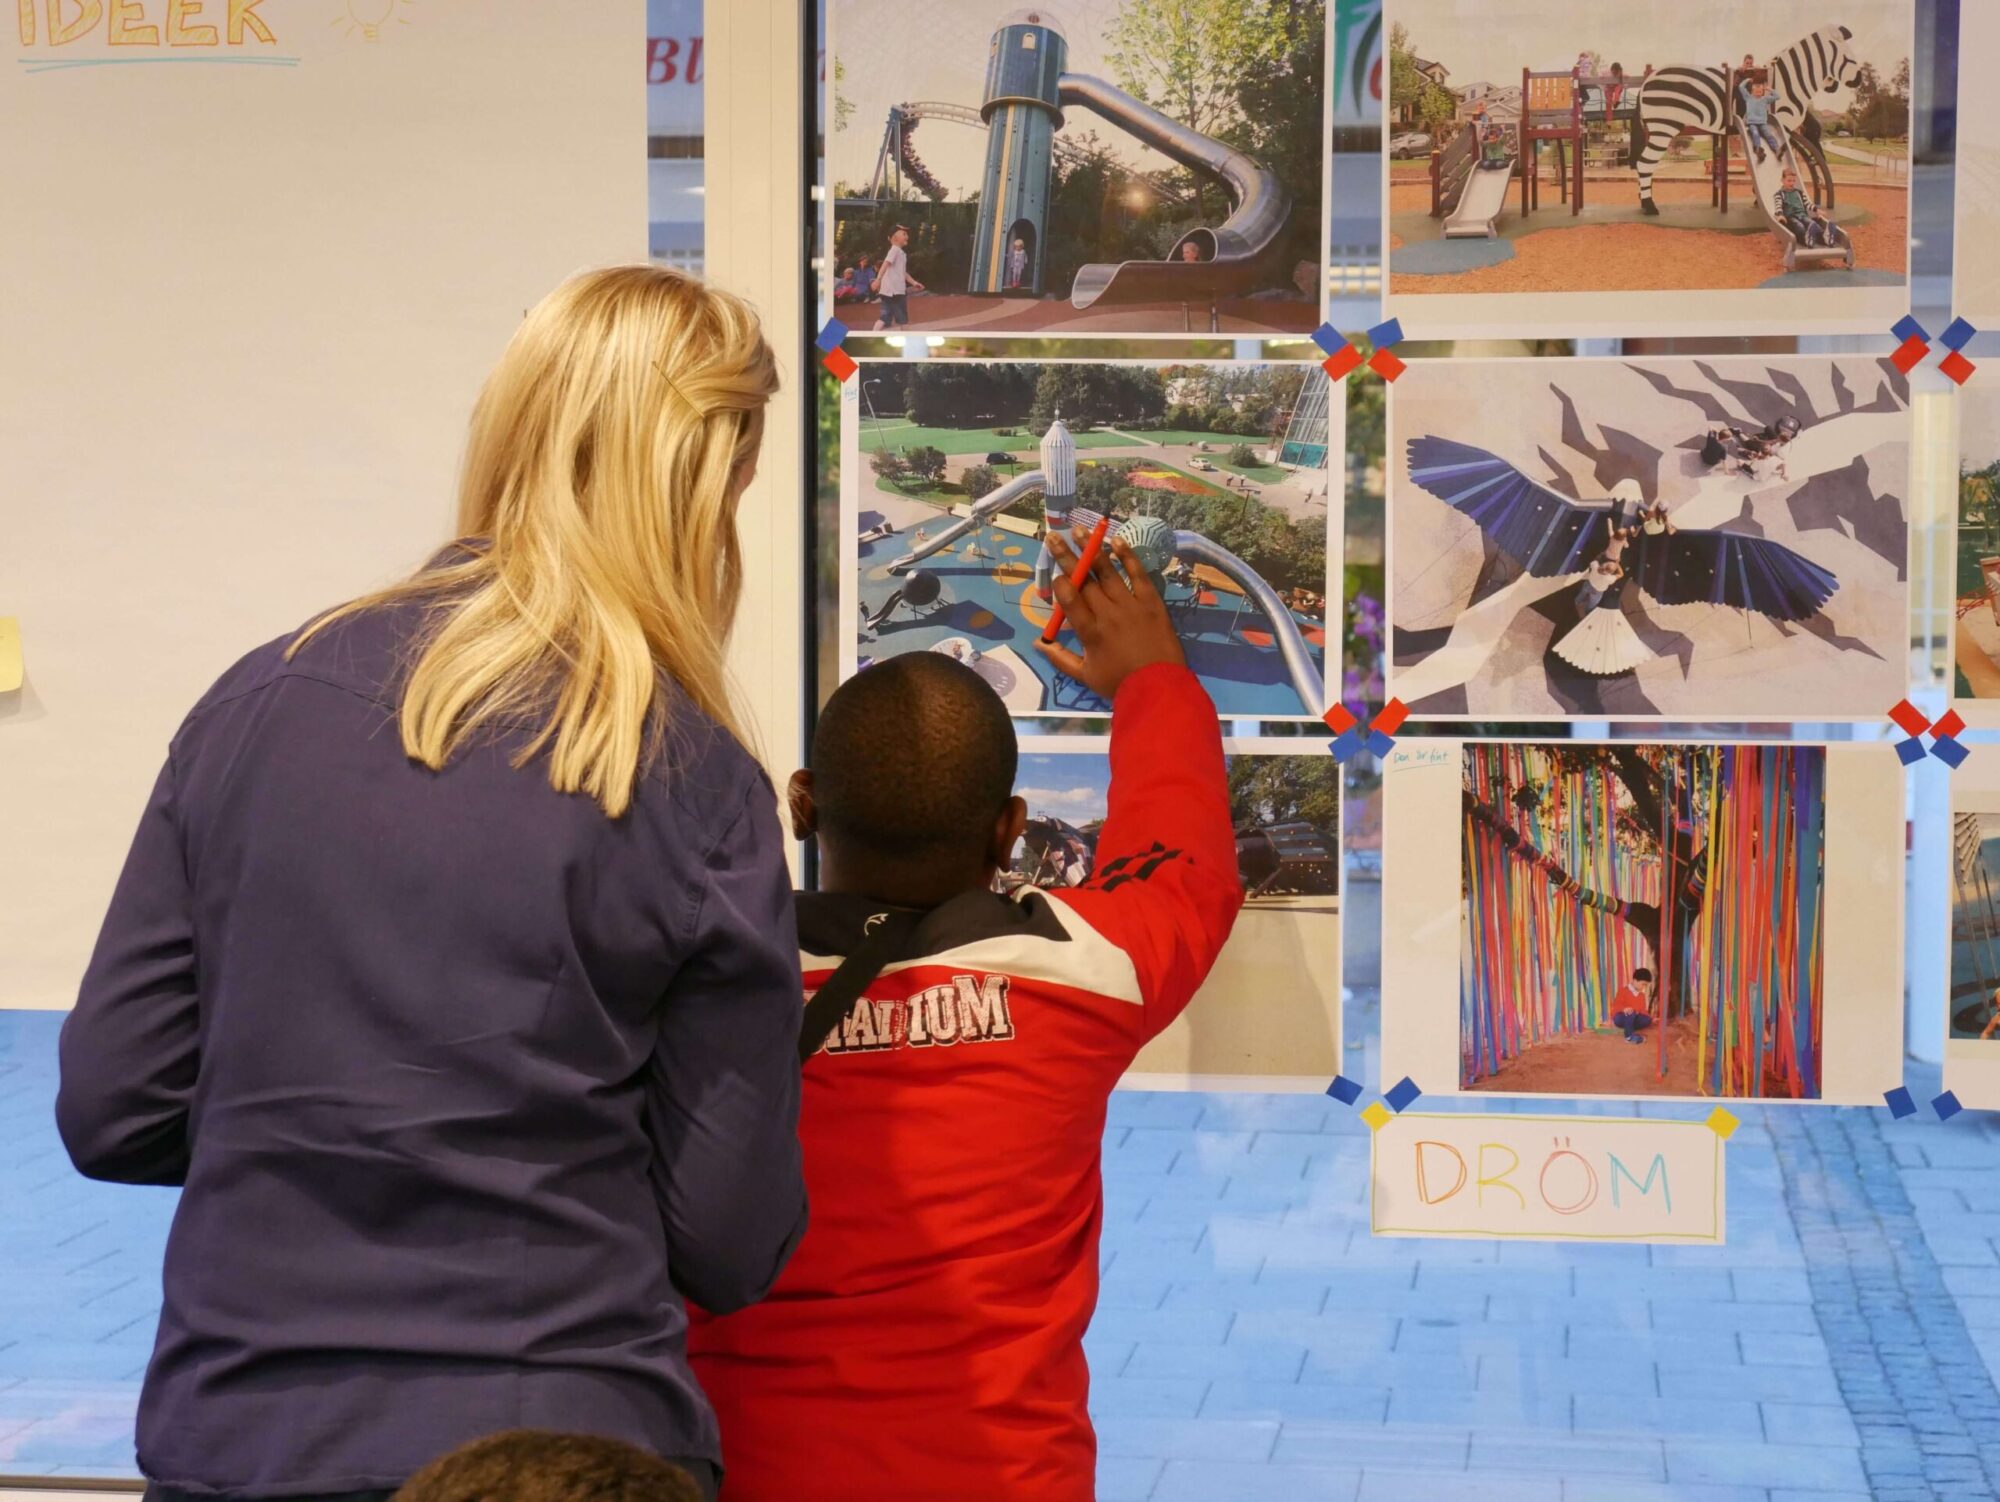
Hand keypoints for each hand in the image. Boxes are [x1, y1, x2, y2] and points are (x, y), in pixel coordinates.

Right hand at [1034, 530, 1184, 700]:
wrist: (1160, 687)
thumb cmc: (1120, 684)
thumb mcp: (1085, 676)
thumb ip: (1060, 658)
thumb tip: (1037, 643)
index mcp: (1090, 632)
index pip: (1070, 599)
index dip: (1059, 583)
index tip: (1053, 572)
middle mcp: (1107, 613)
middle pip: (1084, 580)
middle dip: (1066, 557)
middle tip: (1053, 537)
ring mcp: (1131, 604)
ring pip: (1107, 571)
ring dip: (1091, 549)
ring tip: (1079, 530)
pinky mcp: (1151, 601)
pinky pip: (1137, 574)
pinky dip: (1128, 557)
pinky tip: (1116, 542)